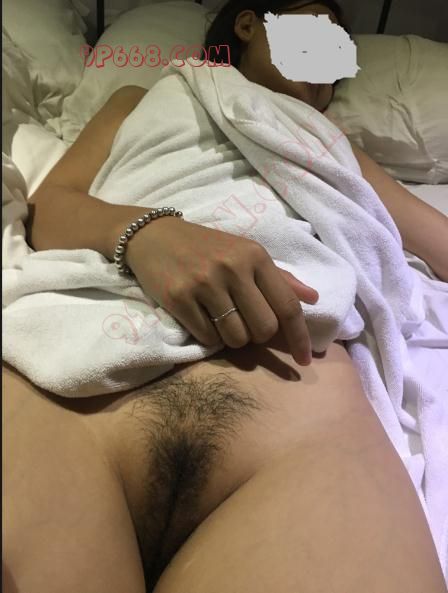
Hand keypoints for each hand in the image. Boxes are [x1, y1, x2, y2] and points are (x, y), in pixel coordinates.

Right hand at [125, 217, 318, 364]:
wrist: (154, 236)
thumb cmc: (206, 247)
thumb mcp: (245, 252)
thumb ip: (279, 277)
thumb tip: (313, 298)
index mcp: (255, 255)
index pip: (287, 305)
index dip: (299, 337)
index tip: (304, 361)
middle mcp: (233, 268)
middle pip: (263, 329)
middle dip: (257, 335)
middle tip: (243, 322)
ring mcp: (204, 283)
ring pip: (236, 339)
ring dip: (231, 338)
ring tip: (219, 318)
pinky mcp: (179, 298)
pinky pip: (207, 338)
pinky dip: (208, 337)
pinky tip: (200, 317)